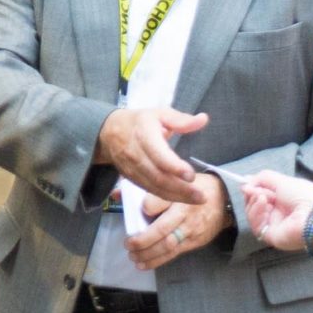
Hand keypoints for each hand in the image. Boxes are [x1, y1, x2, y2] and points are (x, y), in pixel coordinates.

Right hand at [95, 106, 209, 205]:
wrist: (109, 133)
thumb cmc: (139, 122)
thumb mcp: (159, 114)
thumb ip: (181, 120)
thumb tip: (203, 119)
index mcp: (144, 134)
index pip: (158, 154)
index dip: (174, 167)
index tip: (191, 175)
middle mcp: (136, 154)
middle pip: (158, 176)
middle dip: (180, 188)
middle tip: (201, 195)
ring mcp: (132, 169)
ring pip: (154, 187)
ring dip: (176, 196)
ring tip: (197, 199)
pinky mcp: (132, 179)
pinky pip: (150, 190)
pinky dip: (167, 196)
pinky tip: (183, 198)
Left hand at [127, 175, 229, 270]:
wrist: (225, 199)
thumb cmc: (193, 188)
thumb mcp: (176, 180)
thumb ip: (149, 188)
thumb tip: (117, 194)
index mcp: (179, 194)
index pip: (160, 200)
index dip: (147, 207)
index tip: (139, 211)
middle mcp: (185, 212)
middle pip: (161, 229)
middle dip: (142, 240)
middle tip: (128, 244)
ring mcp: (191, 229)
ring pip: (167, 245)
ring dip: (147, 254)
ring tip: (134, 257)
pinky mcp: (194, 242)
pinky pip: (174, 253)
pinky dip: (157, 261)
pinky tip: (144, 264)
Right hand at [243, 170, 312, 253]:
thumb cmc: (305, 195)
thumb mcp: (282, 180)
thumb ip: (262, 179)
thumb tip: (245, 183)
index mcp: (283, 200)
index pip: (261, 196)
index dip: (253, 189)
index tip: (245, 183)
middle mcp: (278, 213)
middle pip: (254, 206)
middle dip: (252, 196)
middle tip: (256, 190)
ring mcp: (274, 226)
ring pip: (253, 216)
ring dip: (254, 204)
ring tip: (262, 197)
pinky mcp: (271, 237)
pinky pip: (257, 227)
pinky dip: (256, 214)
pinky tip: (264, 205)